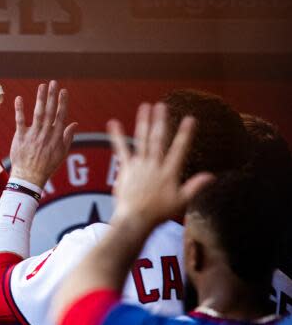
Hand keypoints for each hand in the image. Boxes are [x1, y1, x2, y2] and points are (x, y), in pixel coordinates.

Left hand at [9, 81, 76, 187]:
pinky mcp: (21, 137)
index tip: (63, 91)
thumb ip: (68, 137)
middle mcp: (46, 134)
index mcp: (56, 137)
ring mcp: (33, 135)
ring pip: (38, 114)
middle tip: (53, 83)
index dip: (62, 102)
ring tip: (41, 86)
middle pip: (50, 112)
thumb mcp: (62, 153)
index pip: (61, 116)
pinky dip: (19, 110)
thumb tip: (75, 124)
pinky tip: (19, 98)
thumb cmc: (47, 165)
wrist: (30, 177)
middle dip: (52, 96)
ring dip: (40, 99)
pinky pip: (20, 121)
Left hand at [107, 102, 213, 229]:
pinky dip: (117, 136)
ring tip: (145, 107)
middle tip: (162, 105)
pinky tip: (113, 123)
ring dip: (143, 122)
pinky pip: (121, 150)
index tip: (190, 119)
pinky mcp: (126, 169)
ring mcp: (139, 166)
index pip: (180, 149)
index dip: (185, 134)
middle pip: (158, 140)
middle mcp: (154, 165)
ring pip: (142, 140)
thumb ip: (195, 187)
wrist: (135, 220)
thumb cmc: (159, 214)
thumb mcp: (181, 202)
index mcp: (169, 172)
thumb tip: (211, 176)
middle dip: (161, 121)